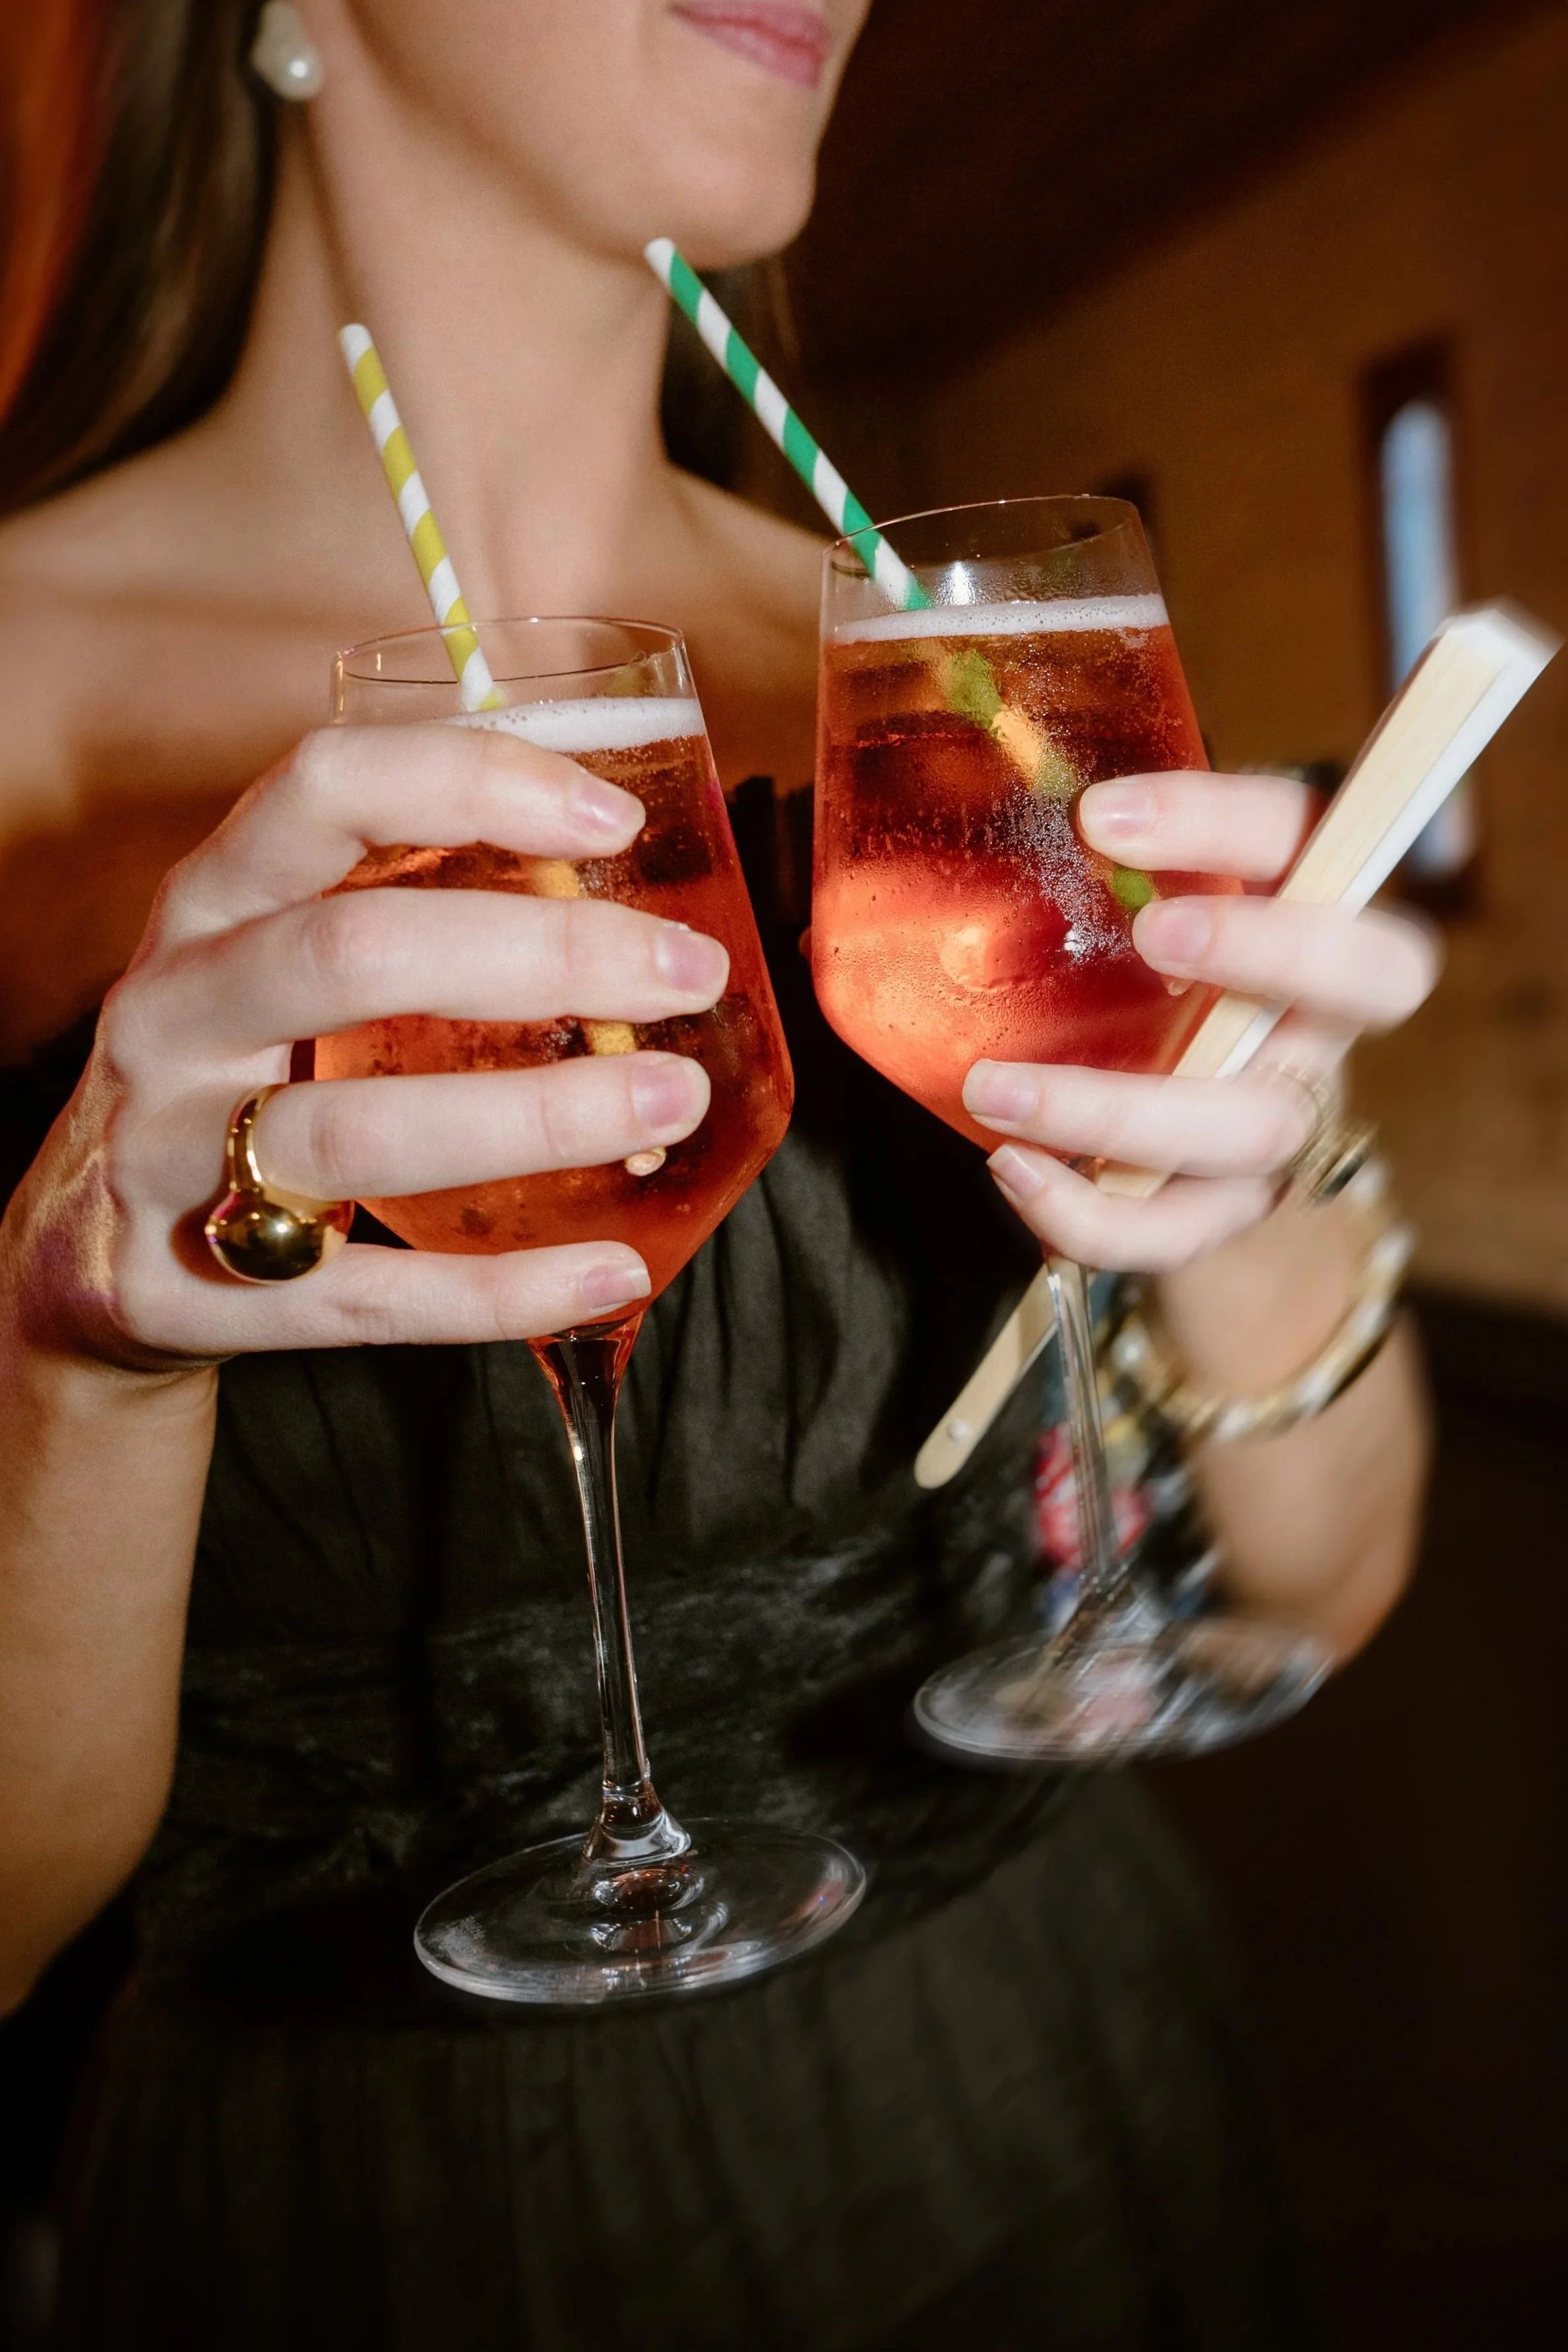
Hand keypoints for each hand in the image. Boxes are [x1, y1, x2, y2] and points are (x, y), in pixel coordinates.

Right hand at [1, 723, 728, 1367]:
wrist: (81, 1255)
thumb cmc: (241, 1076)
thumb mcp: (279, 964)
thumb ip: (410, 912)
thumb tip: (637, 896)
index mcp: (211, 903)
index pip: (324, 790)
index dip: (470, 782)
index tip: (609, 818)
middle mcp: (174, 1013)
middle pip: (352, 955)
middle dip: (544, 955)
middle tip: (690, 972)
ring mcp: (168, 1156)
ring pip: (356, 1134)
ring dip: (535, 1118)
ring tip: (670, 1102)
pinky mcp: (191, 1290)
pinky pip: (365, 1295)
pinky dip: (499, 1290)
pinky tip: (616, 1269)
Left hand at [961, 771, 1438, 1269]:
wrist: (1172, 1129)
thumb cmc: (1137, 976)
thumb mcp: (1120, 902)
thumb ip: (1068, 865)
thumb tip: (912, 835)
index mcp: (1306, 905)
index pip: (1302, 836)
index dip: (1223, 821)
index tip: (1103, 816)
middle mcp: (1321, 1012)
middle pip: (1367, 979)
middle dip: (1268, 947)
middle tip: (1153, 931)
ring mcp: (1287, 1115)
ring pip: (1257, 1126)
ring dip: (1122, 1110)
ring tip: (996, 1089)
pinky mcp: (1230, 1206)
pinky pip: (1183, 1231)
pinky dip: (1096, 1216)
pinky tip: (1012, 1170)